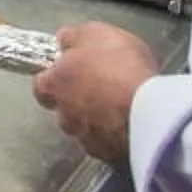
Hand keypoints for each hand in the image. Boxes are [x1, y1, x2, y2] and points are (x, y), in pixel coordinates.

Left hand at [32, 23, 159, 166]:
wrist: (149, 111)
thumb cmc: (119, 68)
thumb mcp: (96, 33)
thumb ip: (74, 37)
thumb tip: (63, 39)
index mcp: (55, 85)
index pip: (42, 84)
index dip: (55, 75)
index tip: (70, 67)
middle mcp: (65, 116)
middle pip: (65, 108)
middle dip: (80, 98)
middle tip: (104, 83)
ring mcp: (87, 140)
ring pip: (87, 128)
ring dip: (100, 117)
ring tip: (124, 103)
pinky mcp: (110, 157)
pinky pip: (110, 143)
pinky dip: (118, 134)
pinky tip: (135, 121)